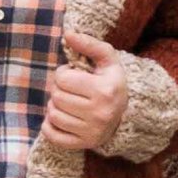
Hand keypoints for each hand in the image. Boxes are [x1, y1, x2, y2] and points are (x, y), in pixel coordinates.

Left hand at [40, 31, 128, 149]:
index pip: (62, 78)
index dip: (63, 74)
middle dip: (59, 90)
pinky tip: (59, 118)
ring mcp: (91, 131)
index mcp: (105, 90)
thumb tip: (67, 34)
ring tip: (67, 102)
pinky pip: (53, 136)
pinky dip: (49, 126)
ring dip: (55, 106)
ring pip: (53, 115)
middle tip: (70, 90)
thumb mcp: (107, 59)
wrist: (127, 113)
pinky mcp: (84, 144)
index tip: (74, 76)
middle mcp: (99, 113)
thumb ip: (89, 44)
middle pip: (56, 97)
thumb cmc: (112, 82)